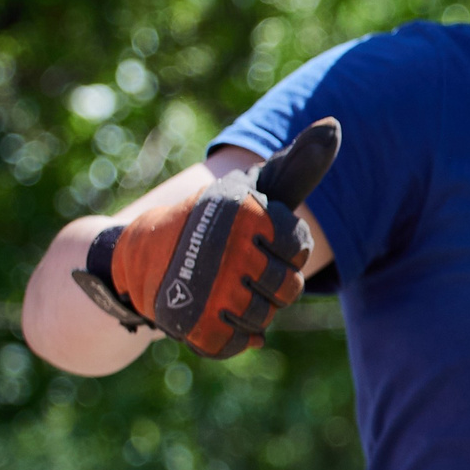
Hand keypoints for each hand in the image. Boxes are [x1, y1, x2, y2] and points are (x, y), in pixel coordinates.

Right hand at [70, 119, 339, 357]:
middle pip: (289, 289)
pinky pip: (237, 345)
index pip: (301, 248)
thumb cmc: (214, 222)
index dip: (287, 252)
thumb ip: (299, 164)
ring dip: (251, 311)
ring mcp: (209, 289)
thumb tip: (335, 125)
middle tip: (243, 270)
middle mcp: (228, 248)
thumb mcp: (254, 189)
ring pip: (264, 319)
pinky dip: (231, 337)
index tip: (263, 242)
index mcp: (246, 212)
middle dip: (273, 285)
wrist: (135, 255)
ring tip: (226, 290)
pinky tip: (216, 315)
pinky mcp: (192, 325)